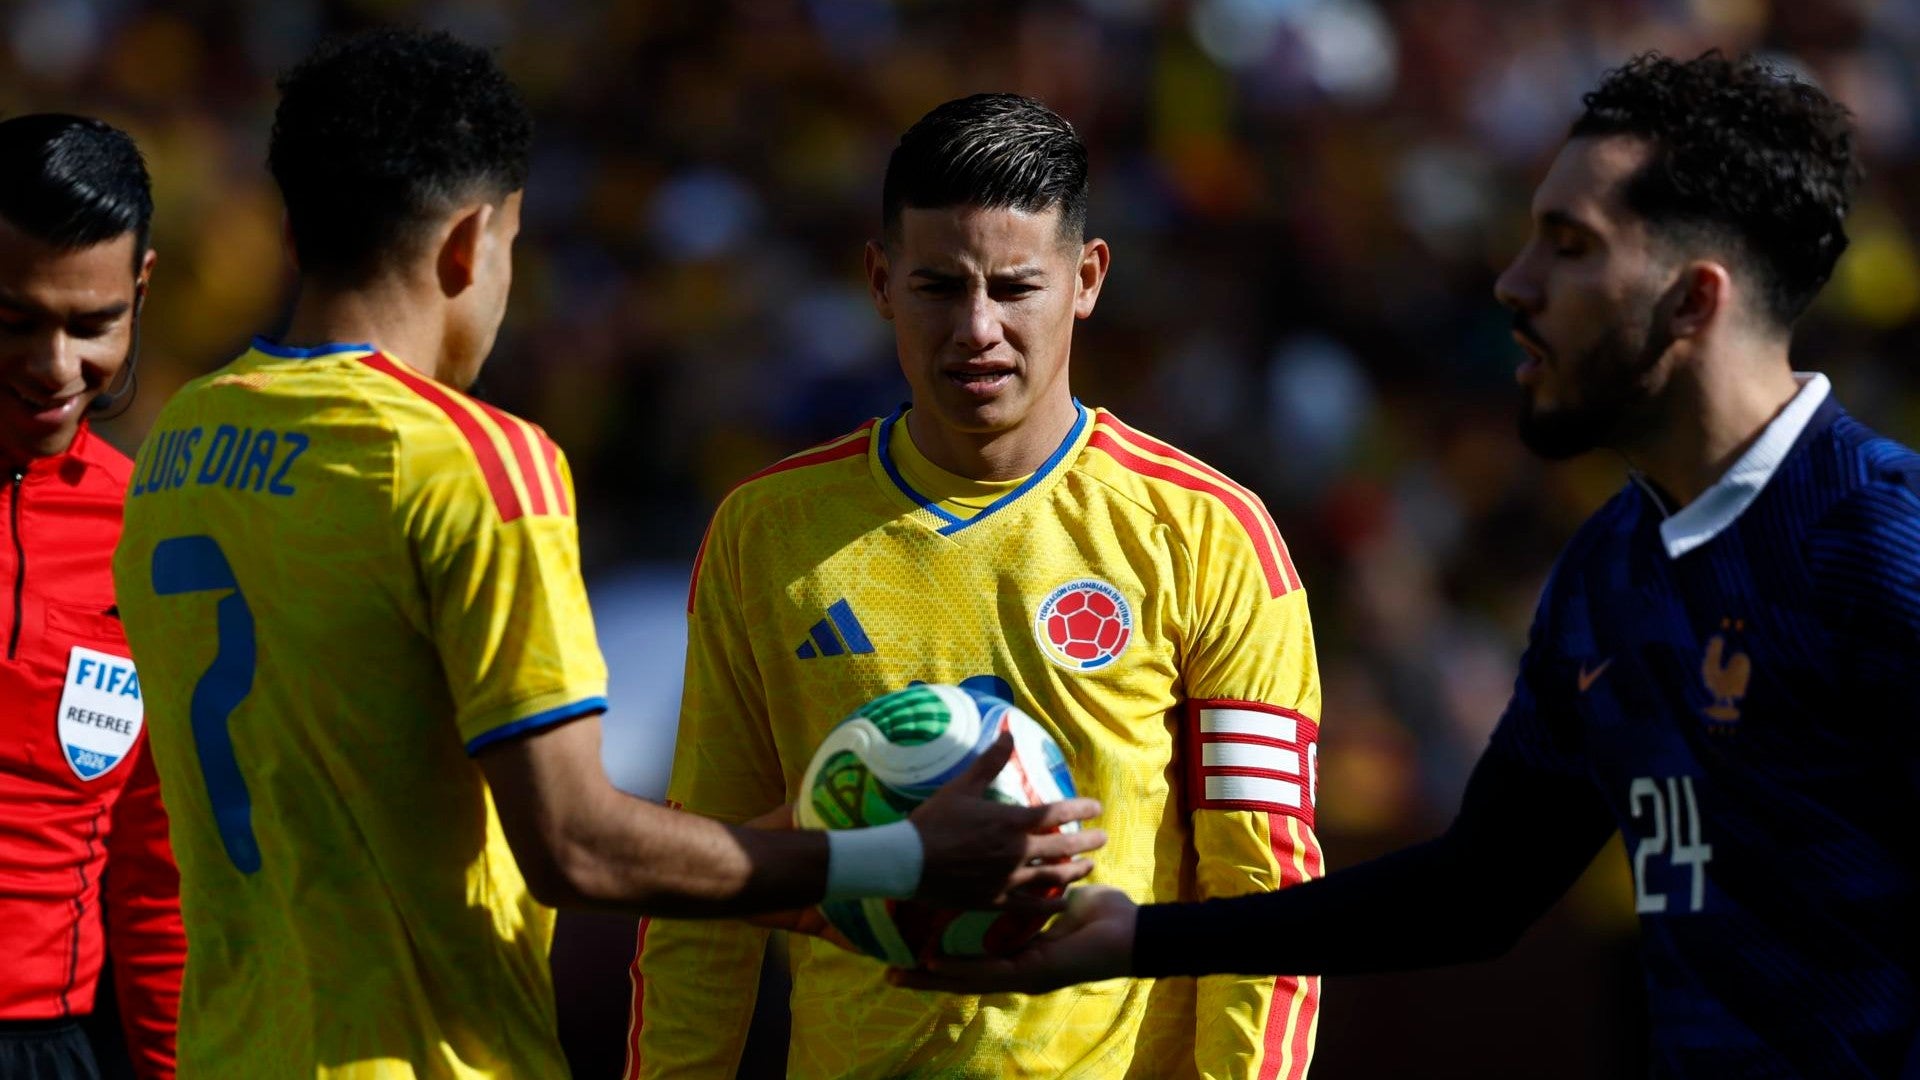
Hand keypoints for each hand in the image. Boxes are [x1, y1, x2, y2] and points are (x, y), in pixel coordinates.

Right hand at [888, 885, 1137, 993]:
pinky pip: (990, 972)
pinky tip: (935, 966)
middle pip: (963, 978)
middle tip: (892, 976)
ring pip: (969, 980)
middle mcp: (1018, 972)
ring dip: (935, 979)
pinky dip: (962, 969)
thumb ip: (1039, 895)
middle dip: (927, 979)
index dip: (946, 963)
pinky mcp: (1033, 974)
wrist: (1132, 936)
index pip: (975, 963)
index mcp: (1023, 957)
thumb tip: (1027, 873)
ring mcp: (1023, 977)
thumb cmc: (1104, 916)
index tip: (916, 957)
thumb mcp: (1063, 900)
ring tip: (903, 973)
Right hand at [908, 730, 1105, 908]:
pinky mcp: (995, 900)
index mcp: (1011, 821)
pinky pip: (1030, 906)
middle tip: (1103, 839)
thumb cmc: (934, 821)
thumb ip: (990, 762)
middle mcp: (1016, 851)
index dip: (1080, 809)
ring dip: (1076, 871)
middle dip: (1087, 842)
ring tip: (1090, 867)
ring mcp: (1008, 879)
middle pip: (1063, 847)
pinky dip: (1050, 904)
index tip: (1096, 808)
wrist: (906, 860)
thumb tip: (1009, 732)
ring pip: (1052, 877)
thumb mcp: (962, 786)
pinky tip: (1062, 903)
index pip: (1057, 813)